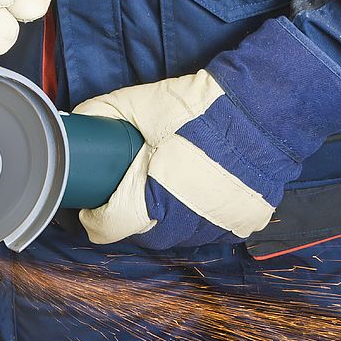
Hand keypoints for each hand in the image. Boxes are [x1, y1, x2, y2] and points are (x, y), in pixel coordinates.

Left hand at [73, 17, 340, 248]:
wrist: (263, 104)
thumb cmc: (200, 106)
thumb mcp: (142, 102)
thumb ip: (104, 112)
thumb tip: (78, 121)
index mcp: (153, 198)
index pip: (108, 228)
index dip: (96, 216)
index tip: (95, 204)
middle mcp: (186, 221)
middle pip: (142, 236)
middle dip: (131, 218)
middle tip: (130, 191)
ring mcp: (219, 225)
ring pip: (178, 237)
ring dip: (166, 222)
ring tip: (165, 190)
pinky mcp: (245, 222)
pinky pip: (211, 231)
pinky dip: (200, 220)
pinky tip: (197, 195)